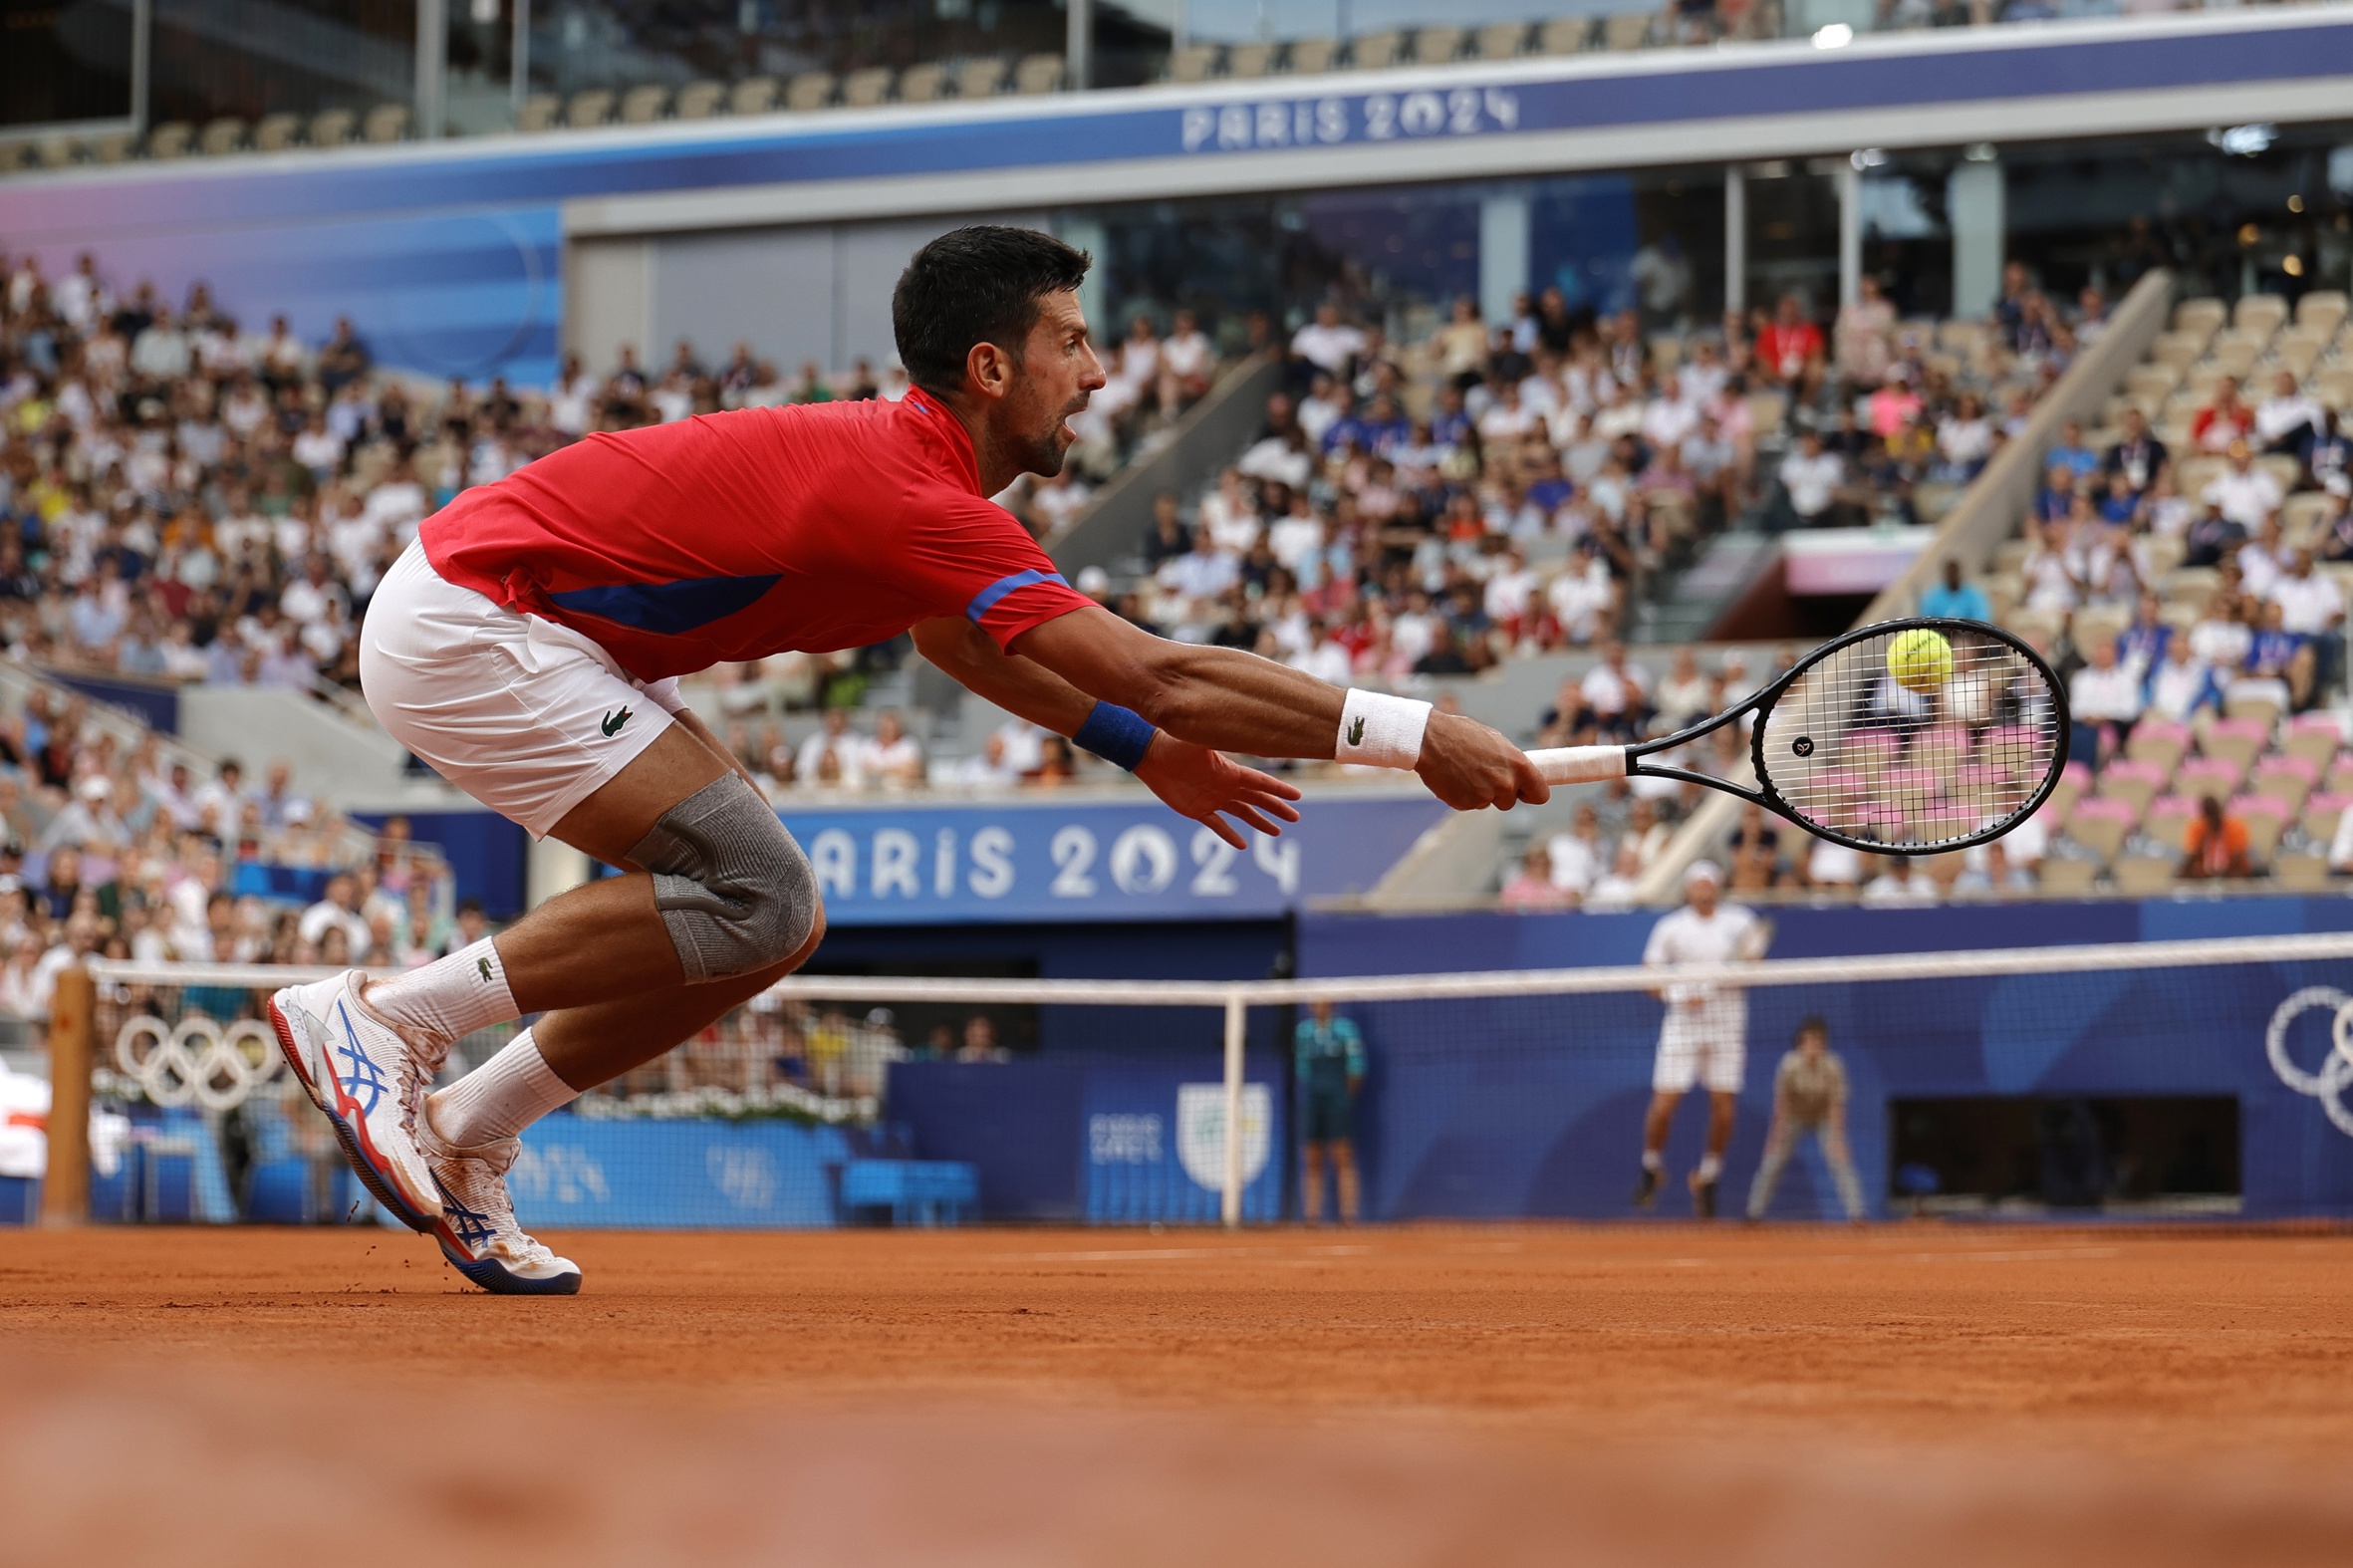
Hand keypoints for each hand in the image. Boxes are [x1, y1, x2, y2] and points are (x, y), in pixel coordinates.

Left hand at [1134, 736, 1303, 848]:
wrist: (1151, 756)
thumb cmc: (1173, 745)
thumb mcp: (1196, 741)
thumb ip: (1214, 736)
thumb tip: (1229, 725)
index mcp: (1229, 771)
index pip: (1261, 782)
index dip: (1279, 790)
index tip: (1297, 797)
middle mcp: (1225, 786)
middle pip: (1257, 799)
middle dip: (1276, 808)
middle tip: (1295, 818)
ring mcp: (1213, 799)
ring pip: (1242, 813)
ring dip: (1259, 822)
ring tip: (1276, 832)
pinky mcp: (1197, 810)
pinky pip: (1217, 825)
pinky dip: (1229, 835)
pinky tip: (1242, 845)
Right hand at [1414, 712, 1551, 811]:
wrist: (1430, 740)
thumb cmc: (1461, 734)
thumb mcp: (1495, 741)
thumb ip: (1510, 761)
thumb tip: (1516, 772)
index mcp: (1518, 766)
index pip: (1540, 794)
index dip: (1531, 794)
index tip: (1525, 792)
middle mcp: (1505, 784)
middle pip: (1509, 802)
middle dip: (1499, 793)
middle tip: (1483, 775)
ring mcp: (1485, 796)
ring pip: (1487, 802)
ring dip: (1479, 793)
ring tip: (1464, 771)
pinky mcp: (1466, 804)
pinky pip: (1469, 804)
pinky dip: (1463, 795)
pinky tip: (1454, 778)